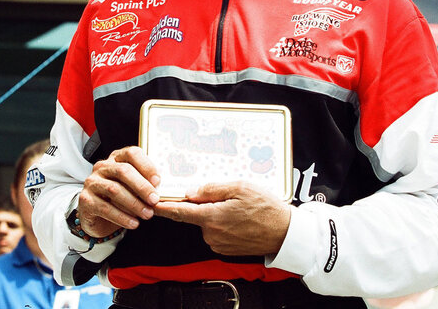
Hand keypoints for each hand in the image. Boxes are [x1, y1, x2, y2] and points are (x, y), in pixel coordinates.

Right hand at [76, 146, 160, 237]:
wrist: (96, 216)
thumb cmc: (119, 198)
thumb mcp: (131, 187)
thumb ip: (143, 183)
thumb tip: (162, 189)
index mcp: (116, 159)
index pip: (131, 153)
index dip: (146, 166)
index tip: (158, 181)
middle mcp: (102, 167)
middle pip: (123, 171)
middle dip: (141, 186)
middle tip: (154, 200)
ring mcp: (92, 182)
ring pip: (114, 189)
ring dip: (134, 203)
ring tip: (147, 214)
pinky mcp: (85, 200)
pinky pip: (105, 208)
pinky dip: (122, 217)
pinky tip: (134, 223)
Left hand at [154, 182, 290, 255]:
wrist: (284, 233)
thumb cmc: (265, 208)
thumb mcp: (240, 188)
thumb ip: (212, 189)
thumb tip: (191, 192)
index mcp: (212, 217)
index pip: (180, 212)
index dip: (164, 207)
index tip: (152, 203)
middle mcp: (211, 233)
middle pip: (196, 215)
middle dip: (205, 204)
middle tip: (228, 197)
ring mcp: (218, 244)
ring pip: (207, 223)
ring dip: (216, 214)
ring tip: (240, 209)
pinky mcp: (226, 250)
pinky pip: (217, 232)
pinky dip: (224, 224)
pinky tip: (240, 220)